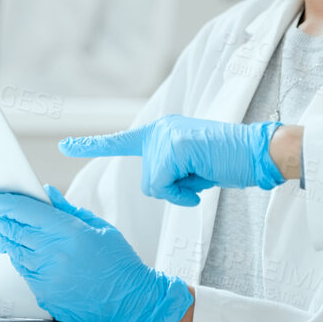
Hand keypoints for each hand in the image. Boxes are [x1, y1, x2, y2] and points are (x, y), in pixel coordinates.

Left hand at [0, 189, 193, 321]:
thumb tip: (47, 194)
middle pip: (13, 232)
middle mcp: (53, 253)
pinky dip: (19, 260)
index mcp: (68, 232)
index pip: (26, 212)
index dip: (3, 204)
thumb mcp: (99, 227)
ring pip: (15, 253)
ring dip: (0, 239)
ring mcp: (46, 276)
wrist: (130, 302)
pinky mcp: (44, 294)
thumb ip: (68, 209)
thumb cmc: (120, 265)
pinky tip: (15, 252)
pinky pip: (25, 272)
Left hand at [59, 115, 284, 205]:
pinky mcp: (173, 147)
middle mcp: (160, 130)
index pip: (121, 140)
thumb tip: (160, 185)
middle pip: (147, 180)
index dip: (91, 145)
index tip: (65, 145)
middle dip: (173, 188)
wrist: (257, 153)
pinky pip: (164, 186)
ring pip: (154, 185)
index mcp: (161, 132)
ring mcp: (165, 136)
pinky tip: (202, 175)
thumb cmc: (230, 162)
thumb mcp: (192, 166)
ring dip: (180, 190)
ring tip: (204, 171)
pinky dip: (183, 191)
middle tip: (201, 173)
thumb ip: (170, 171)